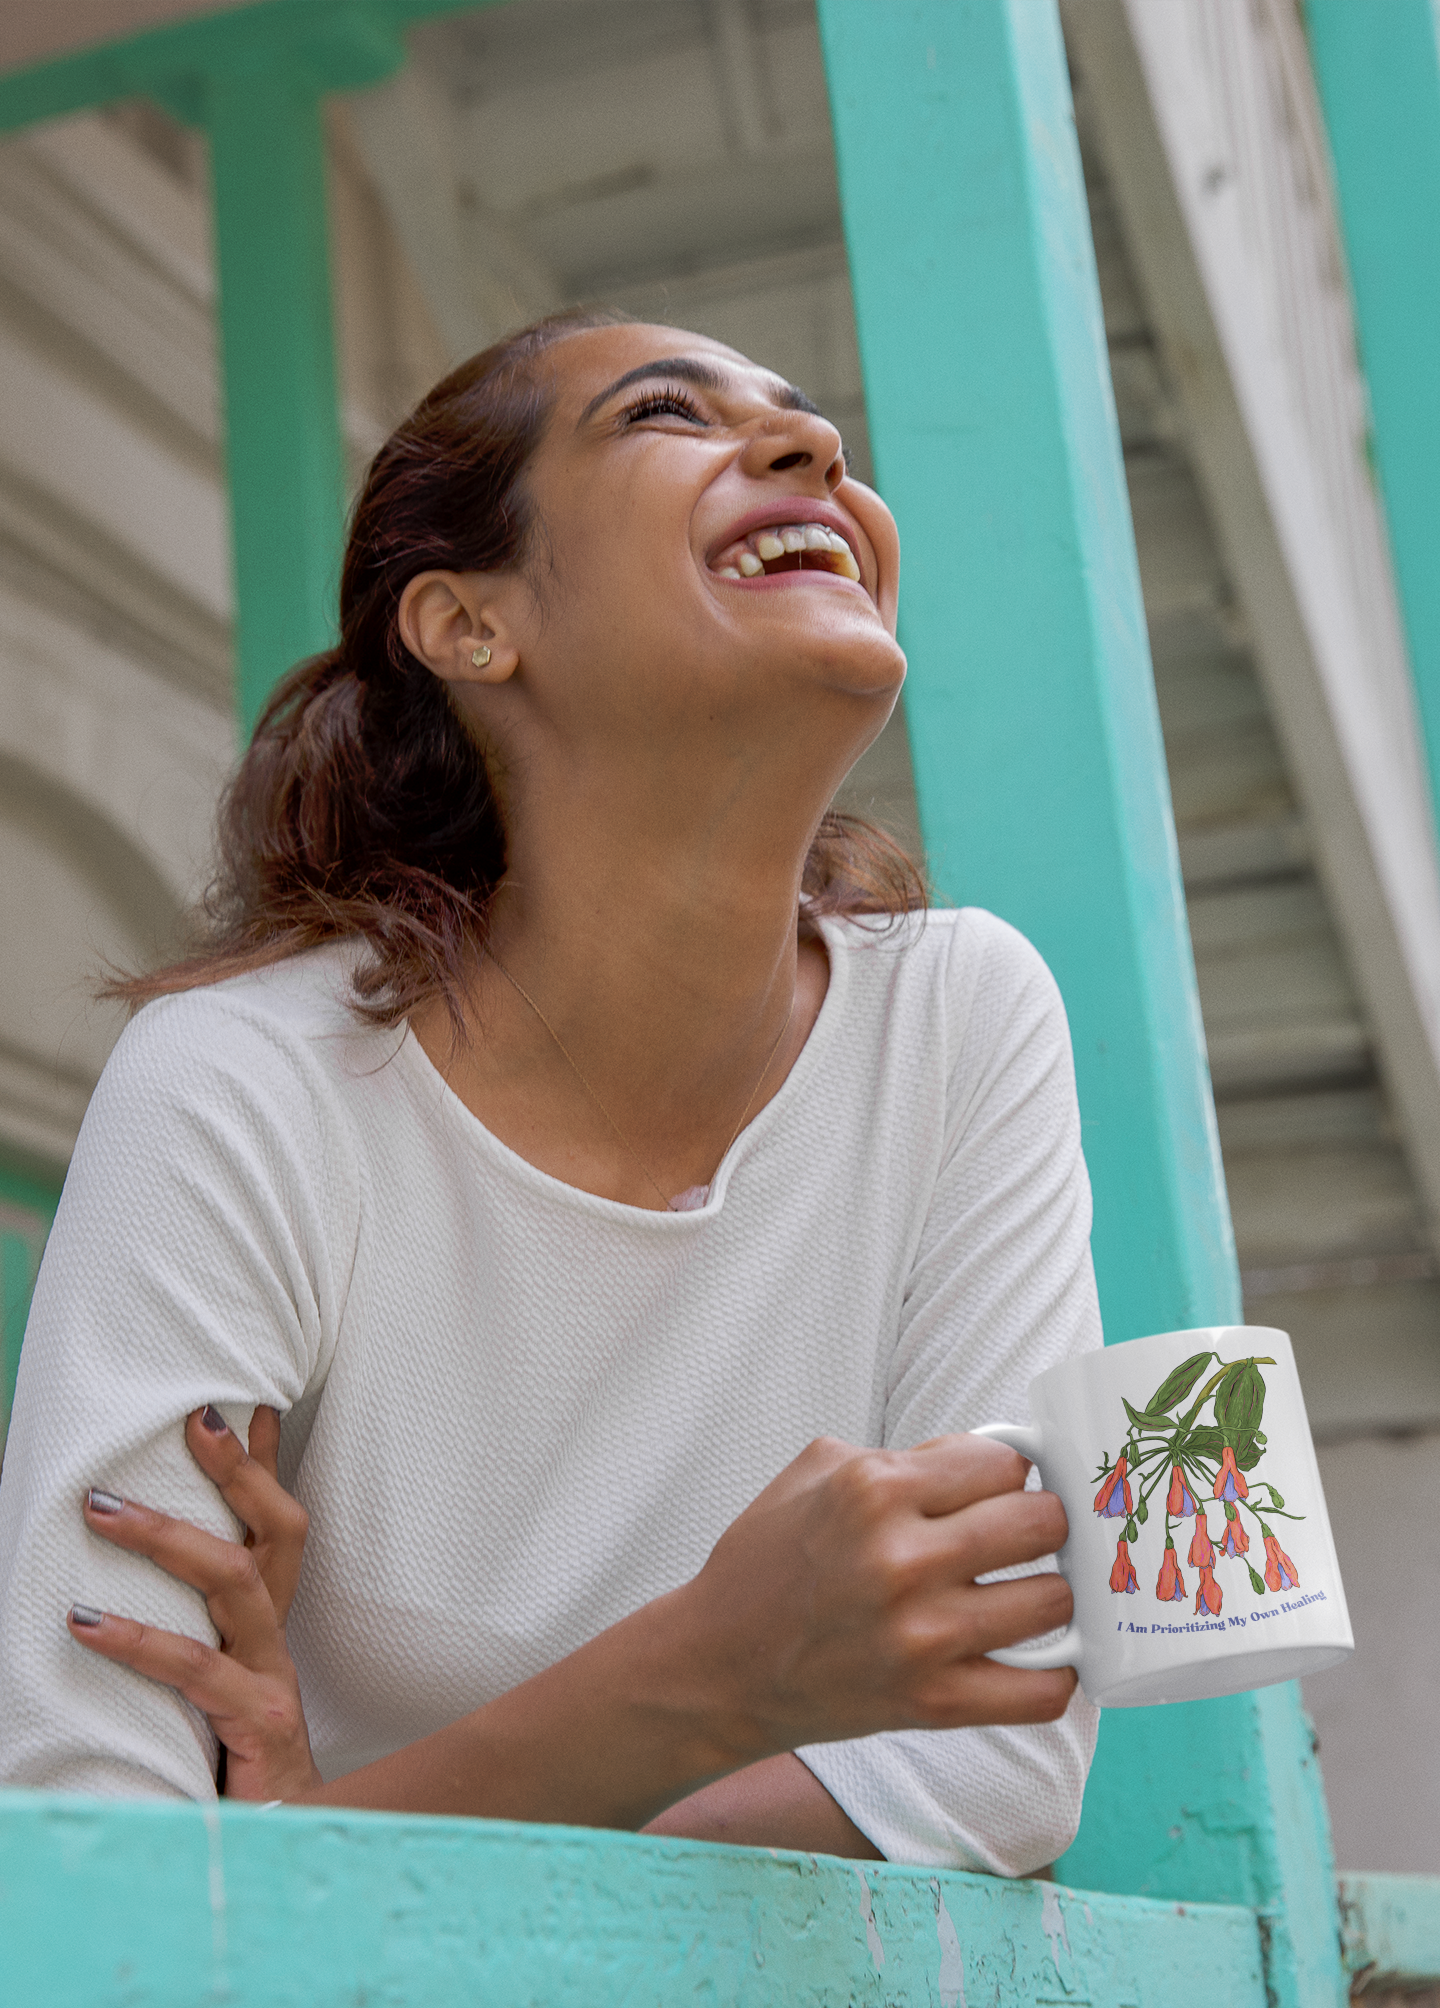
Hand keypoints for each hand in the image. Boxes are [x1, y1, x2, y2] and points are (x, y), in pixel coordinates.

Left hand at [68, 1405, 320, 1801]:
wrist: (273, 1860)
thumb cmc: (229, 1773)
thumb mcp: (202, 1688)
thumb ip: (183, 1634)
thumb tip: (108, 1577)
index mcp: (267, 1627)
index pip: (275, 1523)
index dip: (263, 1461)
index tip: (240, 1402)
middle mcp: (278, 1641)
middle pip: (277, 1531)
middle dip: (237, 1470)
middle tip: (190, 1418)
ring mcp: (274, 1680)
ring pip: (237, 1582)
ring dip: (170, 1535)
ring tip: (100, 1506)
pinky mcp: (258, 1726)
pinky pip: (196, 1670)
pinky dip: (139, 1640)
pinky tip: (85, 1622)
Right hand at [674, 1431, 1076, 1764]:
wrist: (717, 1665)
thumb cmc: (768, 1561)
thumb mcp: (816, 1472)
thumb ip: (904, 1455)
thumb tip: (989, 1457)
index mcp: (872, 1489)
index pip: (1004, 1463)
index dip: (1007, 1474)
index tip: (998, 1490)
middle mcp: (901, 1558)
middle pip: (1041, 1523)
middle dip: (1041, 1524)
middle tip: (1024, 1537)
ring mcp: (919, 1636)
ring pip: (1054, 1600)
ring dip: (1049, 1594)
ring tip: (1027, 1593)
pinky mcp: (931, 1703)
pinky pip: (1041, 1692)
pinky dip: (1053, 1677)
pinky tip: (1033, 1657)